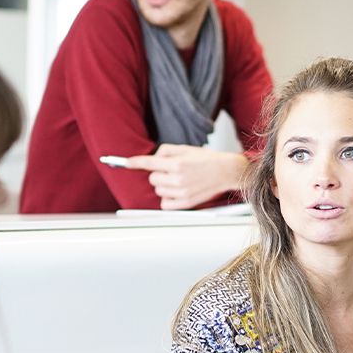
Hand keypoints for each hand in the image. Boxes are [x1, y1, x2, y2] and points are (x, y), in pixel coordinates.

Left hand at [124, 144, 248, 209]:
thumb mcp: (185, 149)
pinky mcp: (186, 203)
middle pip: (152, 178)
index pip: (149, 163)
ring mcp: (182, 193)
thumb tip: (152, 159)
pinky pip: (164, 204)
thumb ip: (166, 151)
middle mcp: (179, 179)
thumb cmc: (206, 159)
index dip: (134, 162)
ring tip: (177, 180)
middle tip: (170, 170)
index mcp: (178, 163)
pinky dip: (167, 198)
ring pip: (158, 191)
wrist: (226, 171)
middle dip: (158, 173)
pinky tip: (176, 191)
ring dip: (163, 185)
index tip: (126, 162)